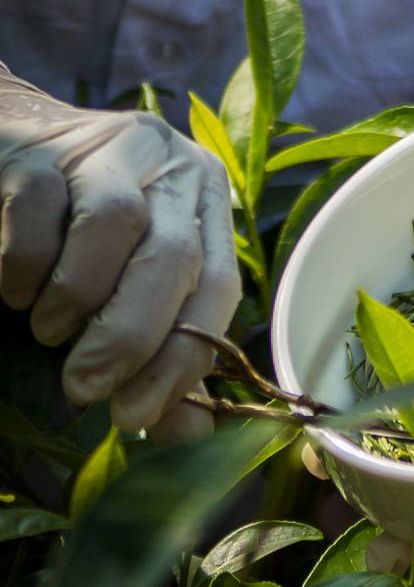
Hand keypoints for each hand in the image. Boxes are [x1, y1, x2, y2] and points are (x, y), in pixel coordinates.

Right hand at [0, 70, 240, 436]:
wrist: (7, 148)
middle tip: (88, 389)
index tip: (141, 416)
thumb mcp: (127, 285)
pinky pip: (37, 216)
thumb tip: (190, 439)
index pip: (219, 283)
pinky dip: (25, 271)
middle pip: (173, 254)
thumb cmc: (77, 234)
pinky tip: (16, 291)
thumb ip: (161, 351)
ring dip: (77, 300)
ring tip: (49, 330)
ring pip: (113, 224)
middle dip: (132, 338)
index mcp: (203, 197)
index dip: (185, 358)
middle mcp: (167, 162)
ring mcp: (102, 147)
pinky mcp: (36, 151)